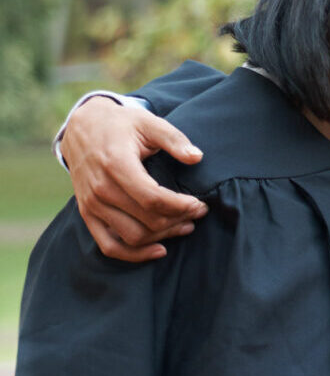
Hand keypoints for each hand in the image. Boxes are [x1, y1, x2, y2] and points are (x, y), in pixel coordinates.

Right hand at [64, 98, 205, 261]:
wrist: (83, 129)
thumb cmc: (122, 124)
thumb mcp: (149, 122)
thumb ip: (174, 139)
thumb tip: (197, 158)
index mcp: (117, 166)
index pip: (152, 198)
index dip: (180, 206)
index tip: (200, 204)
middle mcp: (101, 190)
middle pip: (145, 220)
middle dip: (178, 220)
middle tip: (199, 212)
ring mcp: (91, 206)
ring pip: (131, 236)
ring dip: (162, 236)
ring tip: (186, 227)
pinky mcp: (87, 215)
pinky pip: (108, 246)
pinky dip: (133, 254)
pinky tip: (159, 249)